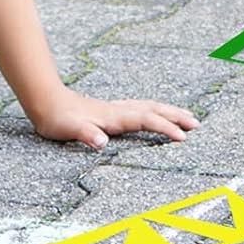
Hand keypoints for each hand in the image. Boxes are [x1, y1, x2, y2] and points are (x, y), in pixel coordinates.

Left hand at [31, 91, 198, 150]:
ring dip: (169, 111)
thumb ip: (86, 134)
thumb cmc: (57, 118)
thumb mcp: (68, 129)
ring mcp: (115, 109)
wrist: (46, 100)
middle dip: (176, 116)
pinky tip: (156, 115)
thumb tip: (101, 143)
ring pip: (149, 107)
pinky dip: (155, 111)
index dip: (164, 128)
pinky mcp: (111, 111)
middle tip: (197, 124)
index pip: (145, 120)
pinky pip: (141, 109)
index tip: (182, 137)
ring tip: (186, 117)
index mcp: (112, 117)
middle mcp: (118, 111)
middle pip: (153, 109)